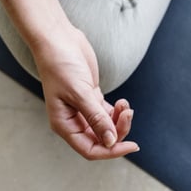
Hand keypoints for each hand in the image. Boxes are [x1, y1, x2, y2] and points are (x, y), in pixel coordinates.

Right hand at [31, 24, 137, 159]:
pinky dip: (117, 111)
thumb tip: (110, 141)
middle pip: (101, 139)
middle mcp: (72, 121)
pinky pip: (107, 113)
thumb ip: (96, 118)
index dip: (111, 151)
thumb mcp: (80, 92)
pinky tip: (123, 102)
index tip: (132, 145)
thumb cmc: (61, 65)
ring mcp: (82, 109)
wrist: (58, 39)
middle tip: (128, 113)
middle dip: (118, 130)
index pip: (90, 149)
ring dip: (119, 120)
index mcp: (64, 124)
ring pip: (106, 127)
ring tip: (126, 105)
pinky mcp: (90, 97)